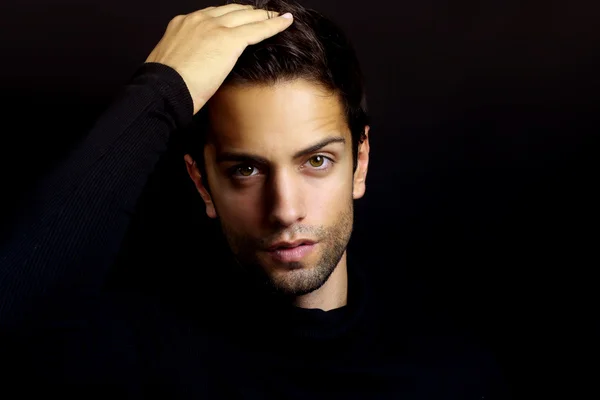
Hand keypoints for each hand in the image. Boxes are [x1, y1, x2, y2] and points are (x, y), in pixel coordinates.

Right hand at [145, 3, 293, 114]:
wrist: (162, 90)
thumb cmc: (163, 86)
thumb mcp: (172, 64)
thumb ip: (187, 58)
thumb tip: (196, 67)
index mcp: (183, 24)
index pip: (213, 14)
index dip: (229, 16)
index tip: (238, 19)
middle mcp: (199, 20)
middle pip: (232, 10)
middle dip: (249, 12)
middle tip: (263, 14)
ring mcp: (214, 28)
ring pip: (247, 16)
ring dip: (264, 15)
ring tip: (277, 16)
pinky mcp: (229, 41)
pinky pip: (258, 29)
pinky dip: (274, 24)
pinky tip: (286, 21)